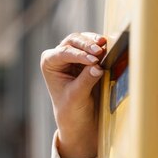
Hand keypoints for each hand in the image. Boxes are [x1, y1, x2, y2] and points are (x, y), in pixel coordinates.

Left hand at [40, 32, 105, 157]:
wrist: (78, 117)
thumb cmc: (71, 109)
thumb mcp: (77, 96)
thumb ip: (86, 81)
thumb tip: (97, 67)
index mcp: (49, 63)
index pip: (64, 53)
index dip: (79, 55)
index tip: (94, 60)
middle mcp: (58, 55)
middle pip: (72, 41)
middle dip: (86, 45)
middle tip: (99, 51)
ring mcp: (72, 54)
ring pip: (83, 39)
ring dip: (94, 42)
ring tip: (105, 47)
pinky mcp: (86, 56)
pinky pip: (93, 45)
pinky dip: (100, 46)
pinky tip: (108, 49)